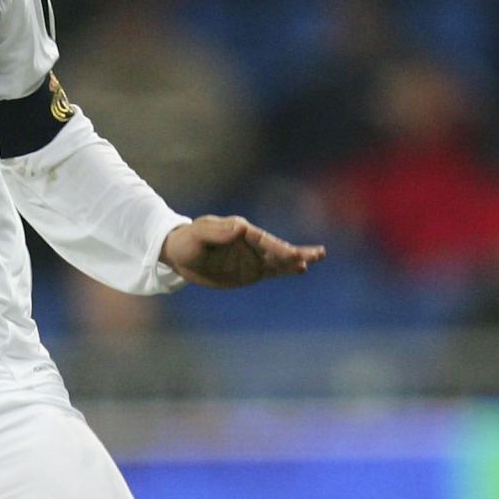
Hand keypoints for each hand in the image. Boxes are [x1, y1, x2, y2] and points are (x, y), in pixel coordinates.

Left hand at [160, 215, 325, 288]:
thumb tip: (241, 228)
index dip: (278, 248)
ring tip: (318, 257)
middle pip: (276, 248)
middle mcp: (250, 242)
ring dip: (297, 259)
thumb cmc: (186, 241)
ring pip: (278, 259)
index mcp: (239, 230)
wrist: (180, 254)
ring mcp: (252, 256)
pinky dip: (285, 270)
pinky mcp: (250, 270)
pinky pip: (271, 270)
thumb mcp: (197, 235)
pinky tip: (301, 269)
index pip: (262, 240)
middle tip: (318, 254)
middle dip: (295, 253)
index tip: (293, 255)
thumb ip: (217, 232)